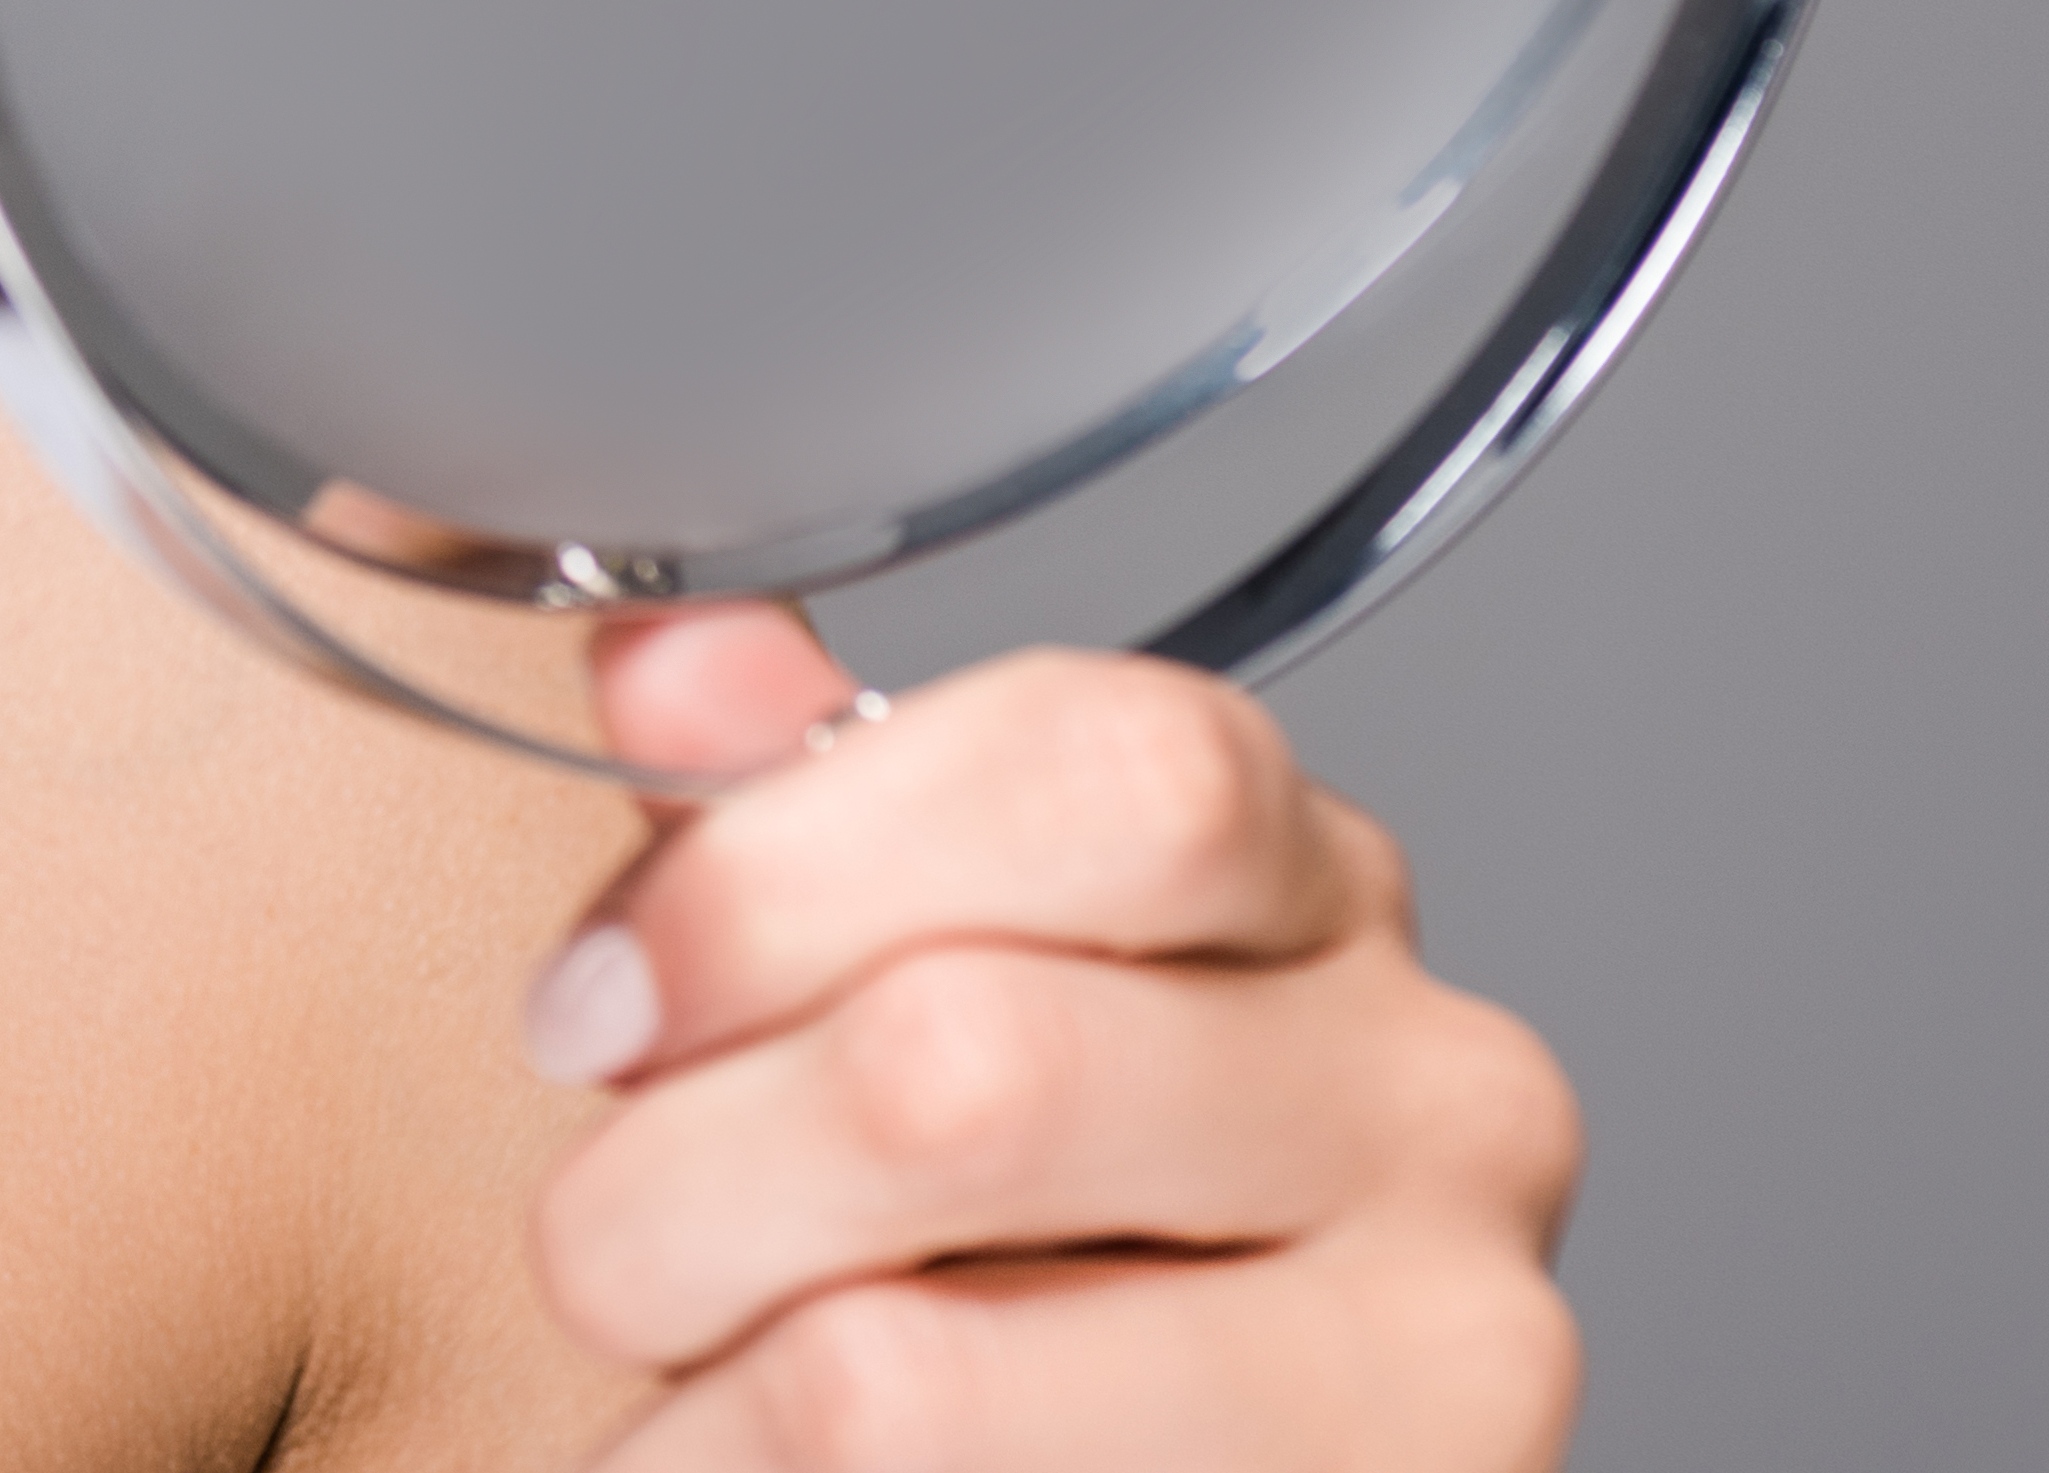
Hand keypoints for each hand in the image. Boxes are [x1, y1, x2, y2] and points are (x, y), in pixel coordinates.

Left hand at [523, 612, 1584, 1467]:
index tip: (598, 1002)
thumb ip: (780, 805)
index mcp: (1309, 877)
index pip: (1096, 768)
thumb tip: (673, 655)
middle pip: (966, 1071)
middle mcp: (1441, 1093)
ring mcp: (1450, 1356)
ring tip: (689, 1394)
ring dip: (701, 1389)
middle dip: (674, 1182)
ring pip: (897, 1370)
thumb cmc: (965, 1240)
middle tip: (606, 1246)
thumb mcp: (869, 975)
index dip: (775, 879)